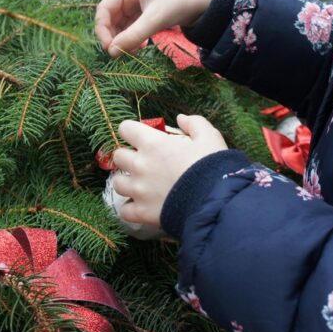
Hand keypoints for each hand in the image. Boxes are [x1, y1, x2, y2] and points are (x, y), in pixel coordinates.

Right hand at [95, 0, 214, 56]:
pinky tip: (140, 48)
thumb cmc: (179, 3)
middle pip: (110, 18)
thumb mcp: (155, 20)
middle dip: (113, 37)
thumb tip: (112, 52)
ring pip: (119, 25)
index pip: (104, 9)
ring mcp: (133, 4)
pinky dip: (131, 39)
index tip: (109, 48)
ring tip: (133, 52)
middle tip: (119, 54)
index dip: (102, 29)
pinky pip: (129, 28)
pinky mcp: (141, 14)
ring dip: (123, 40)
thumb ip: (133, 36)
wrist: (203, 2)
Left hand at [111, 114, 227, 226]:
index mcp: (152, 143)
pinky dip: (130, 209)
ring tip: (139, 185)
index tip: (140, 137)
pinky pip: (124, 211)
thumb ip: (195, 123)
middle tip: (143, 162)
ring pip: (117, 183)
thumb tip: (180, 119)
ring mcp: (138, 190)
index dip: (132, 131)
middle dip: (127, 156)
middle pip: (118, 156)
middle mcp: (139, 165)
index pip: (125, 128)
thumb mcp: (210, 137)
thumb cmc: (211, 166)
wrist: (215, 202)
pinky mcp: (141, 212)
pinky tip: (141, 206)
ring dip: (126, 182)